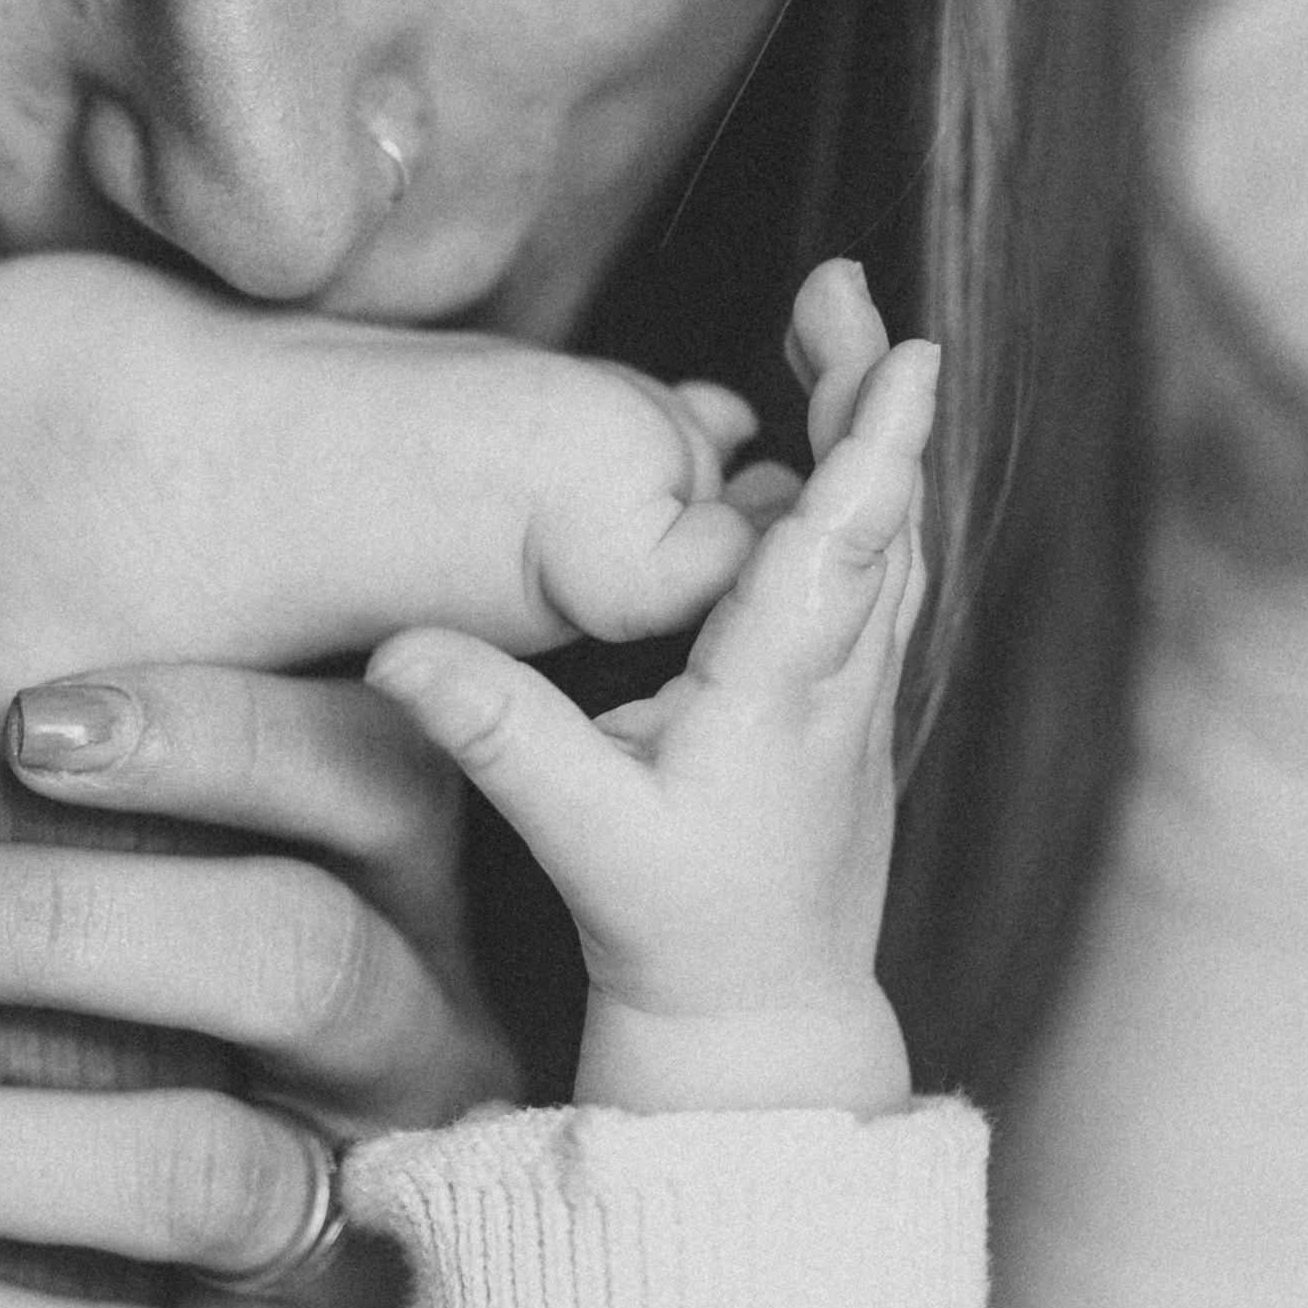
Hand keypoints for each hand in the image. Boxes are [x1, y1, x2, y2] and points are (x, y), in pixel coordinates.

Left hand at [0, 534, 509, 1307]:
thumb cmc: (141, 1112)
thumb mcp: (66, 935)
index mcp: (390, 915)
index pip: (366, 776)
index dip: (208, 731)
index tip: (22, 722)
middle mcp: (419, 1067)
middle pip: (295, 951)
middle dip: (55, 917)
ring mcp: (377, 1256)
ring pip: (206, 1169)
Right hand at [368, 262, 932, 1118]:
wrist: (760, 1020)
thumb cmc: (675, 932)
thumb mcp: (574, 834)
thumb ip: (497, 735)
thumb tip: (404, 650)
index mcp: (784, 697)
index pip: (844, 545)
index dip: (874, 440)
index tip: (903, 347)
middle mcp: (842, 684)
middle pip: (884, 510)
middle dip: (866, 391)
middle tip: (835, 286)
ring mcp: (857, 695)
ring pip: (888, 536)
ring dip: (865, 431)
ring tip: (830, 330)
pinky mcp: (846, 707)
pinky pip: (872, 574)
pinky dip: (857, 492)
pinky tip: (815, 457)